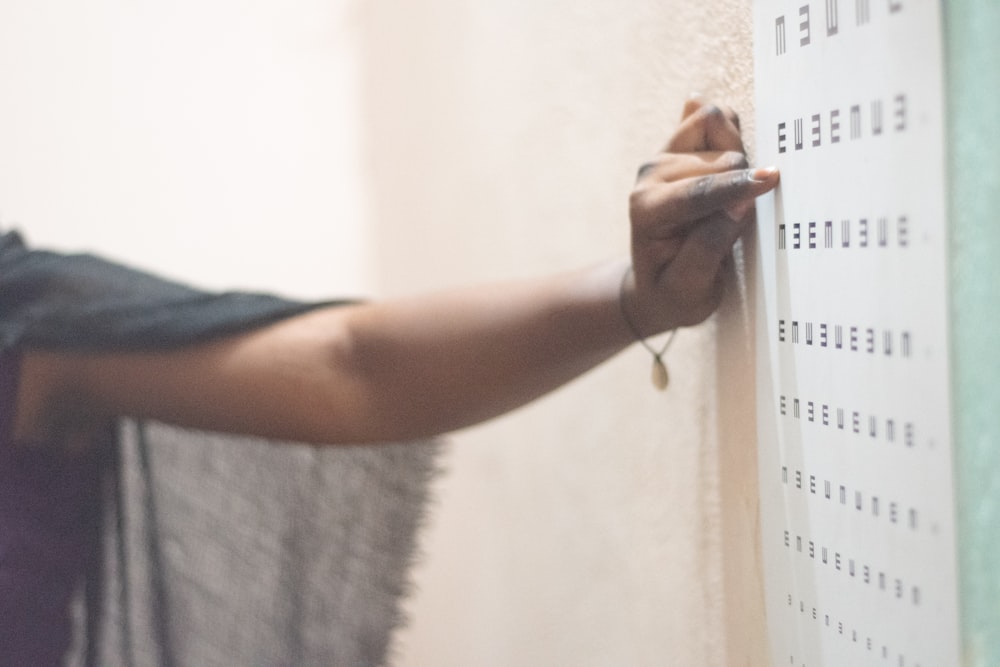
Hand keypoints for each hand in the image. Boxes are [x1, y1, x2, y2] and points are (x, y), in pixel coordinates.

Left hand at [625, 98, 778, 335]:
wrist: (655, 283)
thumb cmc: (674, 292)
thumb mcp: (690, 289)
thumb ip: (709, 247)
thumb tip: (740, 203)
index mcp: (647, 210)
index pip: (697, 191)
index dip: (737, 187)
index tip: (772, 181)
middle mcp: (651, 175)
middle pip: (719, 157)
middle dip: (743, 180)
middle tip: (744, 215)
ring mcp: (663, 155)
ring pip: (717, 125)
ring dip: (738, 153)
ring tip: (739, 190)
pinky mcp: (678, 145)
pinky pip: (712, 116)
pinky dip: (729, 128)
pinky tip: (733, 149)